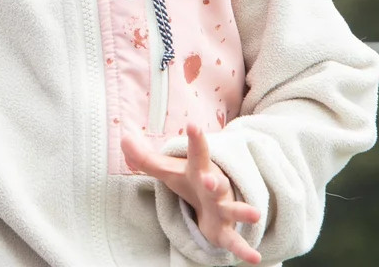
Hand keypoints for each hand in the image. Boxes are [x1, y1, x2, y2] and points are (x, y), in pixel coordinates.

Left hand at [121, 121, 262, 262]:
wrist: (214, 203)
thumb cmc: (190, 182)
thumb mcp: (167, 170)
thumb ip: (145, 158)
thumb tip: (123, 139)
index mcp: (200, 171)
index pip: (197, 154)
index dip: (195, 140)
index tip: (192, 125)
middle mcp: (214, 189)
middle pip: (216, 183)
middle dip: (214, 181)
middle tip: (209, 178)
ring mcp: (223, 209)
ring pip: (233, 210)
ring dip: (243, 212)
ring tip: (255, 215)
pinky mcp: (224, 231)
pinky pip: (234, 241)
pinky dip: (244, 249)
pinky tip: (254, 258)